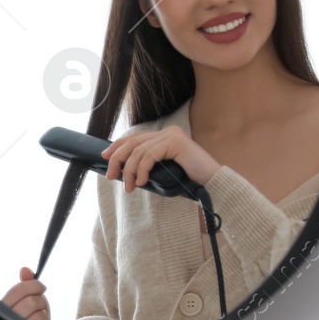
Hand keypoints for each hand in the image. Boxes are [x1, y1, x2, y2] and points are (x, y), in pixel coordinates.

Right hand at [1, 267, 58, 319]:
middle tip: (40, 306)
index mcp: (2, 308)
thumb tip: (25, 270)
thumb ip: (25, 285)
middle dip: (41, 301)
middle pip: (32, 301)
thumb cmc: (27, 317)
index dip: (34, 285)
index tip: (41, 287)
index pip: (18, 290)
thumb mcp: (26, 299)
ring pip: (40, 315)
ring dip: (44, 315)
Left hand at [100, 125, 218, 190]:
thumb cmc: (189, 181)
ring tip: (130, 187)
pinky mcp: (176, 142)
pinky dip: (143, 170)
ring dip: (130, 171)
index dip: (117, 146)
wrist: (213, 184)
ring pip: (139, 151)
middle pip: (133, 142)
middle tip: (111, 176)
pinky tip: (143, 182)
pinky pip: (150, 155)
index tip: (105, 157)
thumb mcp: (163, 171)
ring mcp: (172, 135)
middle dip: (118, 159)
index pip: (135, 137)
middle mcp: (168, 132)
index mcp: (165, 136)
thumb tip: (123, 170)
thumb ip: (148, 165)